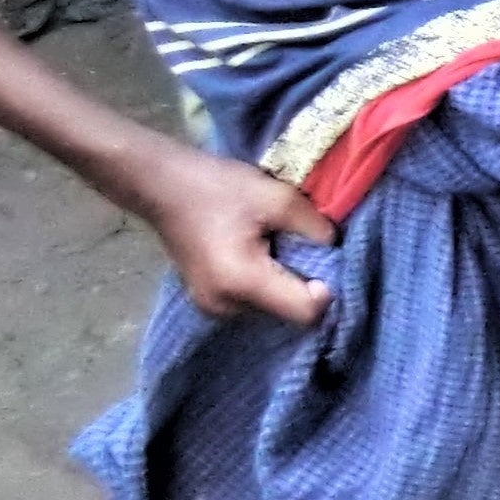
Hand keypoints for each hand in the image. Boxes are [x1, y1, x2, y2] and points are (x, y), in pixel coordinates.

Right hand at [130, 143, 338, 325]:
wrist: (161, 186)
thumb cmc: (218, 187)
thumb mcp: (278, 198)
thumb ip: (315, 229)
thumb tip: (338, 252)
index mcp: (242, 283)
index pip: (304, 313)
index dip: (327, 291)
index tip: (330, 262)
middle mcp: (226, 307)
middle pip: (289, 314)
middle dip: (307, 285)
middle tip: (308, 248)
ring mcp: (213, 308)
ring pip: (273, 308)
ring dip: (286, 283)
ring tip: (281, 247)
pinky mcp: (209, 301)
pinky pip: (254, 301)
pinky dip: (268, 283)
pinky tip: (264, 253)